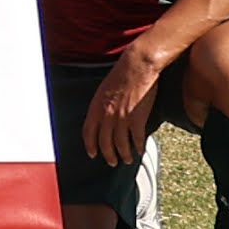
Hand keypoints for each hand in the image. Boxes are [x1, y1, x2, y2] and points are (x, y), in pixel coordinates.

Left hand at [88, 40, 173, 161]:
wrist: (137, 66)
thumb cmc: (122, 74)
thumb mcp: (104, 89)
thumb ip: (102, 104)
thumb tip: (103, 116)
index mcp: (96, 106)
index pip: (88, 131)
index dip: (90, 145)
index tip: (93, 153)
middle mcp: (106, 114)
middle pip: (104, 141)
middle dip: (107, 154)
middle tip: (112, 162)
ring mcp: (122, 117)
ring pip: (120, 143)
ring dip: (123, 154)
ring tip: (126, 159)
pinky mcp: (137, 118)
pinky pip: (136, 138)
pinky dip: (138, 146)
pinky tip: (139, 150)